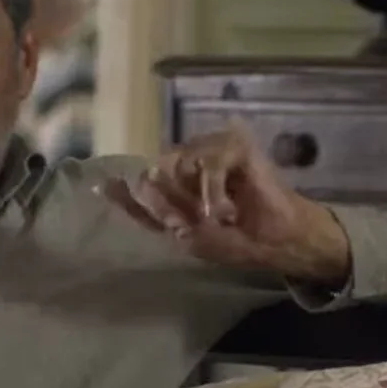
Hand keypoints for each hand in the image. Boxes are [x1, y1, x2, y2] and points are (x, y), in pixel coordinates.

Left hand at [103, 123, 351, 284]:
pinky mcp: (235, 147)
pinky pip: (206, 164)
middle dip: (173, 202)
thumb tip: (106, 186)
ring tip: (218, 218)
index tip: (107, 188)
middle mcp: (191, 158)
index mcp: (177, 179)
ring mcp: (213, 148)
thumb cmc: (236, 240)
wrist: (280, 240)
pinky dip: (212, 193)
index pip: (144, 179)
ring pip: (176, 163)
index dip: (126, 189)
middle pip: (157, 169)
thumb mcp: (185, 234)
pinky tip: (225, 212)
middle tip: (200, 221)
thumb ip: (147, 212)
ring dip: (193, 200)